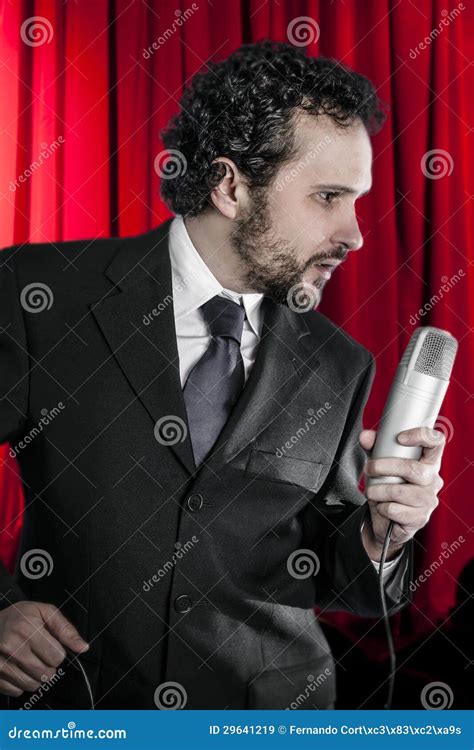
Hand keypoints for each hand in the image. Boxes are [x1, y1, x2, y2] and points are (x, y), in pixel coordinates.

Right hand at [0, 601, 88, 697]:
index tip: (50, 645)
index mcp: (27, 629)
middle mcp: (12, 648)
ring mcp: (1, 664)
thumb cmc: (18, 617)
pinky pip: (17, 691)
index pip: (57, 657)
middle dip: (49, 665)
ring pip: (33, 685)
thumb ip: (65, 629)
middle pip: (46, 674)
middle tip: (40, 653)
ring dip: (37, 676)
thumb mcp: (44, 612)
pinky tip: (18, 668)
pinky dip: (21, 683)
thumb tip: (83, 647)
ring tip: (30, 660)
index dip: (57, 652)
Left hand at [359, 427, 444, 559]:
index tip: (400, 438)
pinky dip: (382, 507)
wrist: (388, 522)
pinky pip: (394, 510)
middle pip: (413, 469)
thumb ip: (374, 448)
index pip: (436, 442)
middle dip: (384, 467)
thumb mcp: (381, 464)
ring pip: (399, 492)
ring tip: (372, 491)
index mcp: (428, 462)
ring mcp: (428, 500)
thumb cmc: (389, 487)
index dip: (421, 436)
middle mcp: (433, 480)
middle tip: (369, 469)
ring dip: (378, 490)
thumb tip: (365, 436)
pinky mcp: (420, 518)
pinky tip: (382, 507)